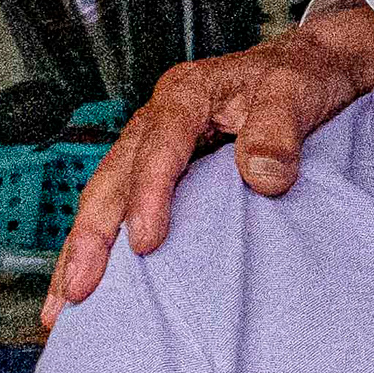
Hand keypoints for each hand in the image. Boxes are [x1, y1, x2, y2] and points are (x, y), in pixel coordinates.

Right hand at [42, 2, 373, 320]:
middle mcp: (159, 120)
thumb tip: (264, 176)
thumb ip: (280, 128)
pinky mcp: (160, 170)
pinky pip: (122, 207)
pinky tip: (89, 284)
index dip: (148, 197)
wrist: (310, 67)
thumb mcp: (299, 91)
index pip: (158, 149)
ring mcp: (153, 146)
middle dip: (91, 236)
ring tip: (63, 305)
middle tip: (80, 290)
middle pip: (112, 178)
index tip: (147, 243)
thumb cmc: (300, 76)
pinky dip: (103, 246)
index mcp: (186, 94)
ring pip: (105, 198)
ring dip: (82, 250)